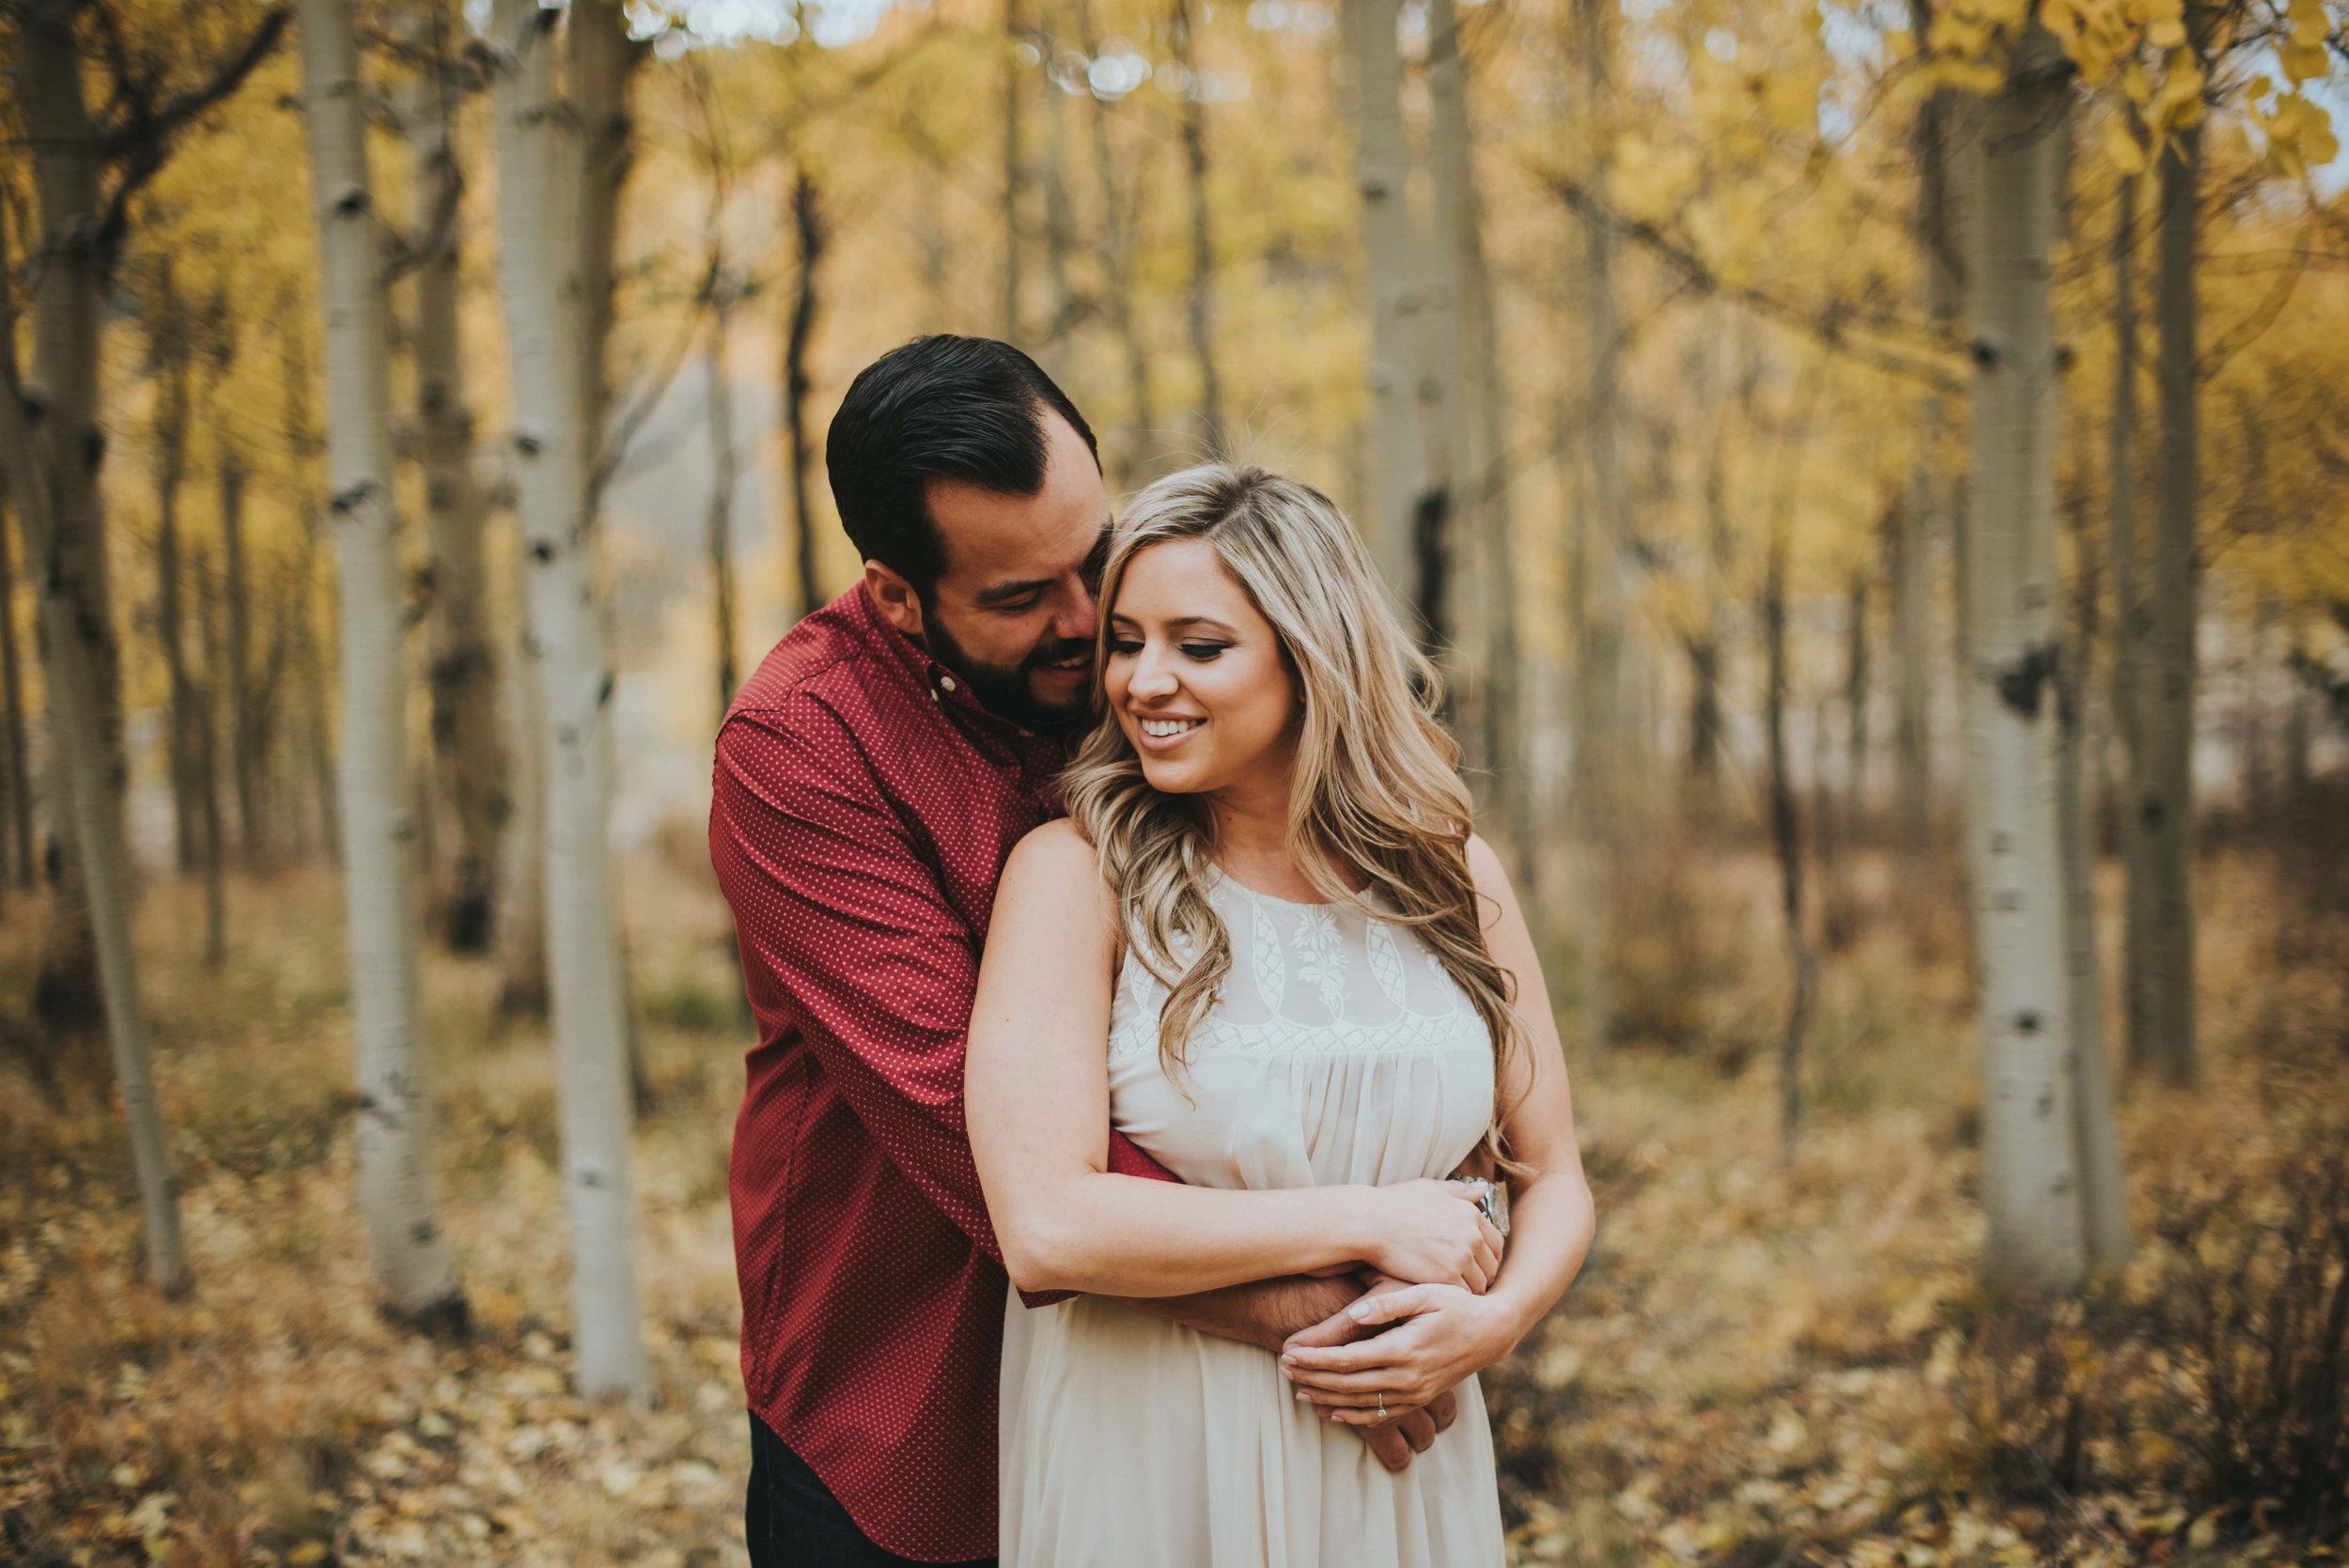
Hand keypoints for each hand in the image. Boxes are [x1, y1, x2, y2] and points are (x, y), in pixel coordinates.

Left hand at [1283, 1277, 1460, 1470]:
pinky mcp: (1419, 1399)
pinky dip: (1352, 1417)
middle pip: (1347, 1385)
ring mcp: (1414, 1392)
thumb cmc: (1456, 1304)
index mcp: (1404, 1348)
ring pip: (1360, 1404)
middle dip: (1312, 1378)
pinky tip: (1331, 1412)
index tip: (1289, 1353)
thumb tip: (1352, 1311)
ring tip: (1297, 1390)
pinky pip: (1380, 1416)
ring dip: (1326, 1398)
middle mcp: (1407, 1377)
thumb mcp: (1425, 1293)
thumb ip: (1386, 1305)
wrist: (1491, 1332)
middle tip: (1283, 1369)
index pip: (1347, 1360)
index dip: (1314, 1359)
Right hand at [1360, 1179, 1503, 1292]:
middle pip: (1491, 1265)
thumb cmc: (1394, 1204)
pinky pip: (1464, 1294)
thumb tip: (1482, 1190)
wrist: (1371, 1223)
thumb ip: (1459, 1191)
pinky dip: (1458, 1298)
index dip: (1489, 1256)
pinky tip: (1446, 1298)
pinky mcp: (1447, 1277)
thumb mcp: (1430, 1188)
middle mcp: (1472, 1235)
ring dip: (1471, 1290)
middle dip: (1483, 1275)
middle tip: (1469, 1283)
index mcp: (1470, 1213)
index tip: (1479, 1265)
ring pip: (1481, 1283)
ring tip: (1457, 1294)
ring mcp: (1462, 1257)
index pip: (1496, 1243)